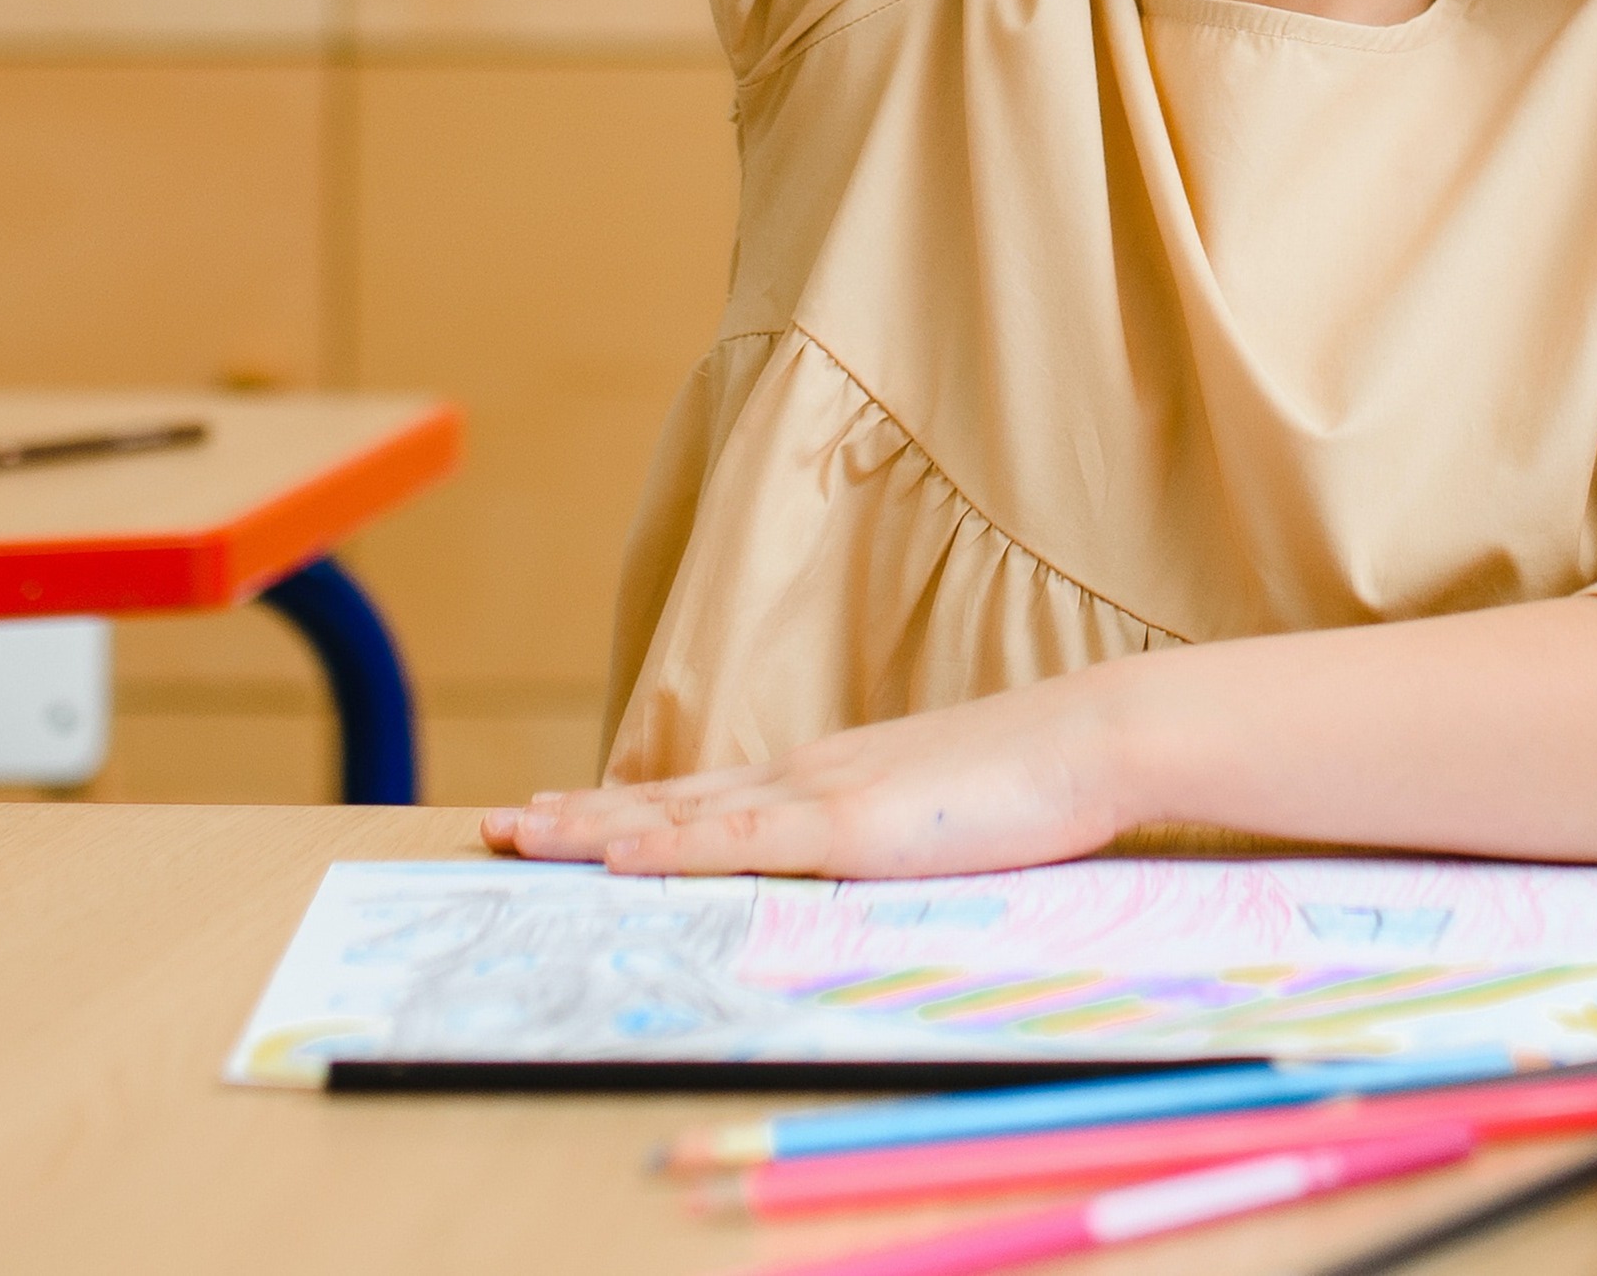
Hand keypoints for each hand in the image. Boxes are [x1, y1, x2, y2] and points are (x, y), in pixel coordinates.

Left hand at [485, 666, 1134, 879]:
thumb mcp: (947, 812)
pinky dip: (668, 844)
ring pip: (683, 812)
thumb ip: (898, 828)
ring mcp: (824, 792)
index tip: (570, 810)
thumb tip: (874, 859)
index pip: (714, 792)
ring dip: (594, 825)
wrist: (1092, 737)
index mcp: (835, 772)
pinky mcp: (847, 824)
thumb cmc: (1038, 778)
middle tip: (504, 821)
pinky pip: (738, 840)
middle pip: (675, 795)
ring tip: (519, 832)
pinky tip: (615, 851)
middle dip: (583, 813)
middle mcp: (811, 772)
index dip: (637, 805)